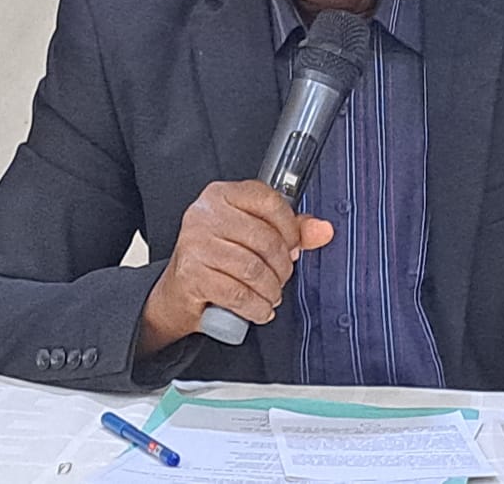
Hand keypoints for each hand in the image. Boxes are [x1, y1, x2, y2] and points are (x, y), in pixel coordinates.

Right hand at [137, 180, 333, 354]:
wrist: (179, 291)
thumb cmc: (220, 257)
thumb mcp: (254, 235)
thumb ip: (292, 230)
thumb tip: (324, 230)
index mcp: (222, 194)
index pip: (269, 201)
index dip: (290, 228)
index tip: (294, 246)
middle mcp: (204, 214)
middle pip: (264, 239)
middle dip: (282, 266)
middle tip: (282, 278)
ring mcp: (195, 243)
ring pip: (253, 269)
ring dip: (271, 290)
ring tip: (271, 295)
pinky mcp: (191, 275)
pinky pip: (237, 293)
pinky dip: (256, 307)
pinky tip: (259, 309)